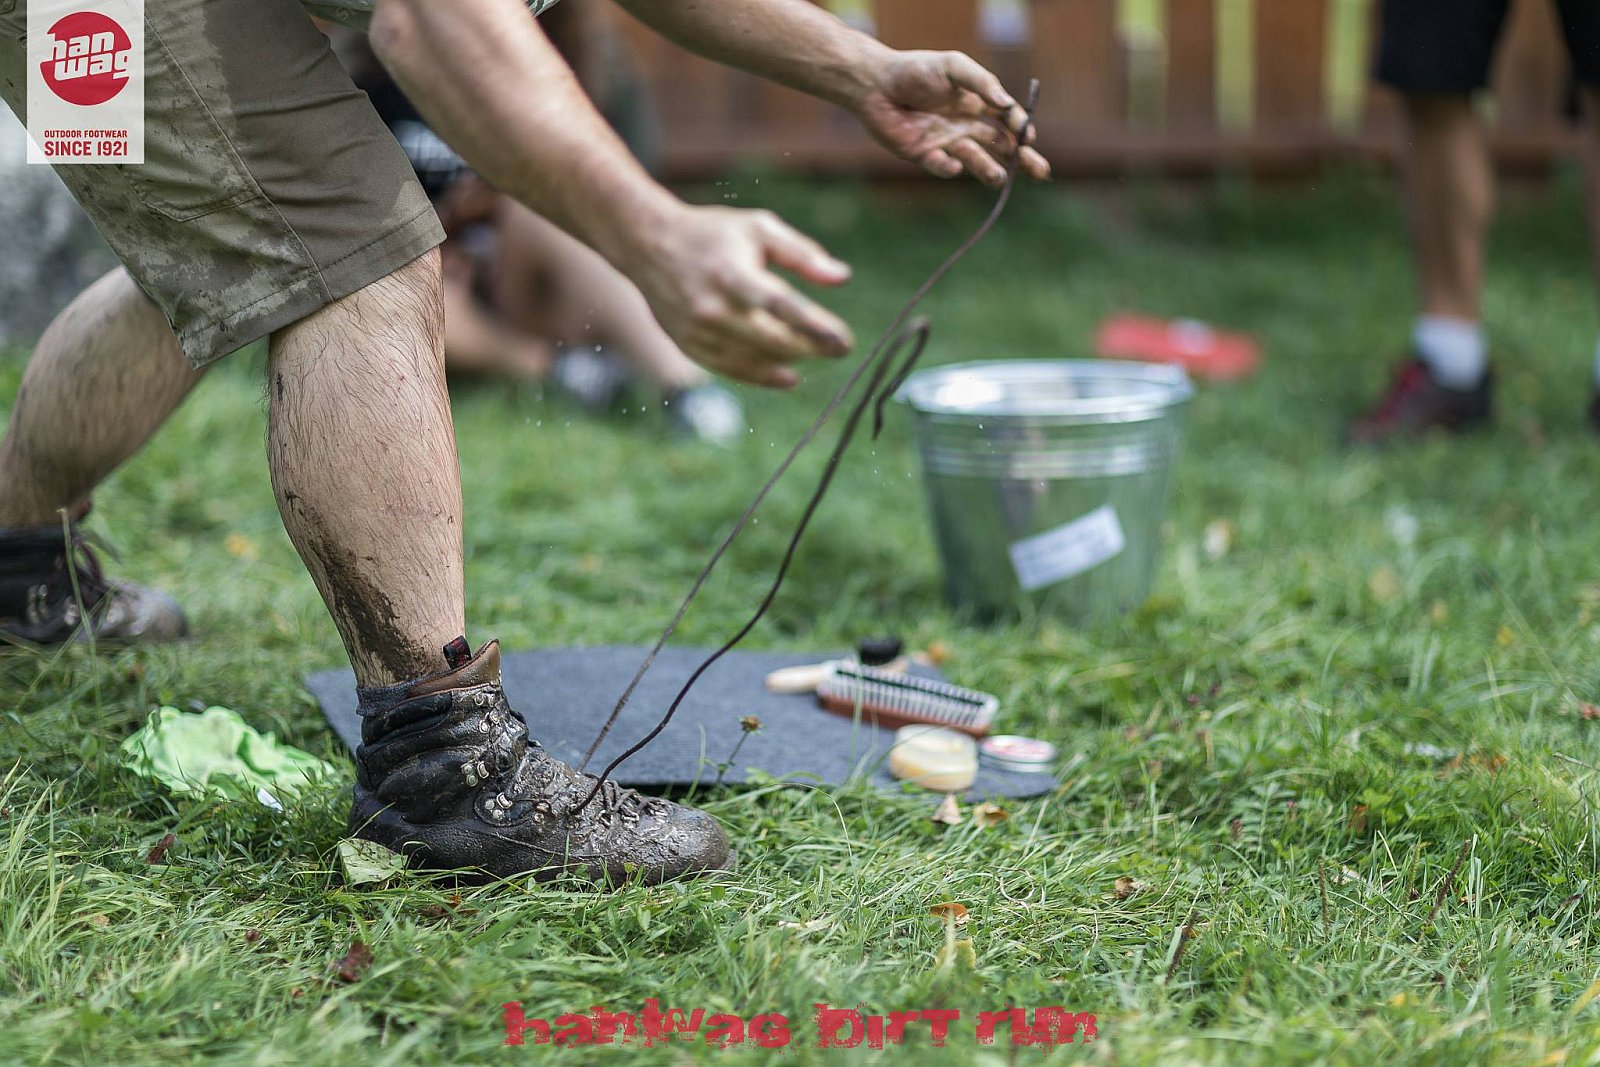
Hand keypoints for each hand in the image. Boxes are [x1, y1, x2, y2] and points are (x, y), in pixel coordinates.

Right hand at [622, 205, 854, 388]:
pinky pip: (734, 370)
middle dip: (812, 349)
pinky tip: (788, 376)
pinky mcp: (689, 346)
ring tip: (812, 351)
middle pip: (773, 341)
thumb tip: (841, 278)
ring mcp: (698, 331)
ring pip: (757, 360)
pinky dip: (764, 376)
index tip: (845, 341)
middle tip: (839, 348)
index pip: (782, 307)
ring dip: (792, 360)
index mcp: (732, 273)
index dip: (816, 328)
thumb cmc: (714, 234)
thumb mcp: (759, 228)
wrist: (648, 245)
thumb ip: (801, 254)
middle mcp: (713, 307)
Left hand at [851, 50, 1050, 185]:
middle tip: (1041, 172)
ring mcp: (947, 141)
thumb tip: (1007, 104)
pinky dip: (948, 167)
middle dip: (1022, 159)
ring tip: (1000, 179)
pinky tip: (953, 164)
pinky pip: (942, 166)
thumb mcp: (953, 66)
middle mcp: (966, 125)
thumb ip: (981, 82)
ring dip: (989, 170)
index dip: (1021, 128)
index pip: (1007, 119)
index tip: (1028, 136)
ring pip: (976, 160)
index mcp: (977, 103)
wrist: (877, 84)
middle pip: (1001, 145)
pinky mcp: (925, 154)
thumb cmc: (915, 70)